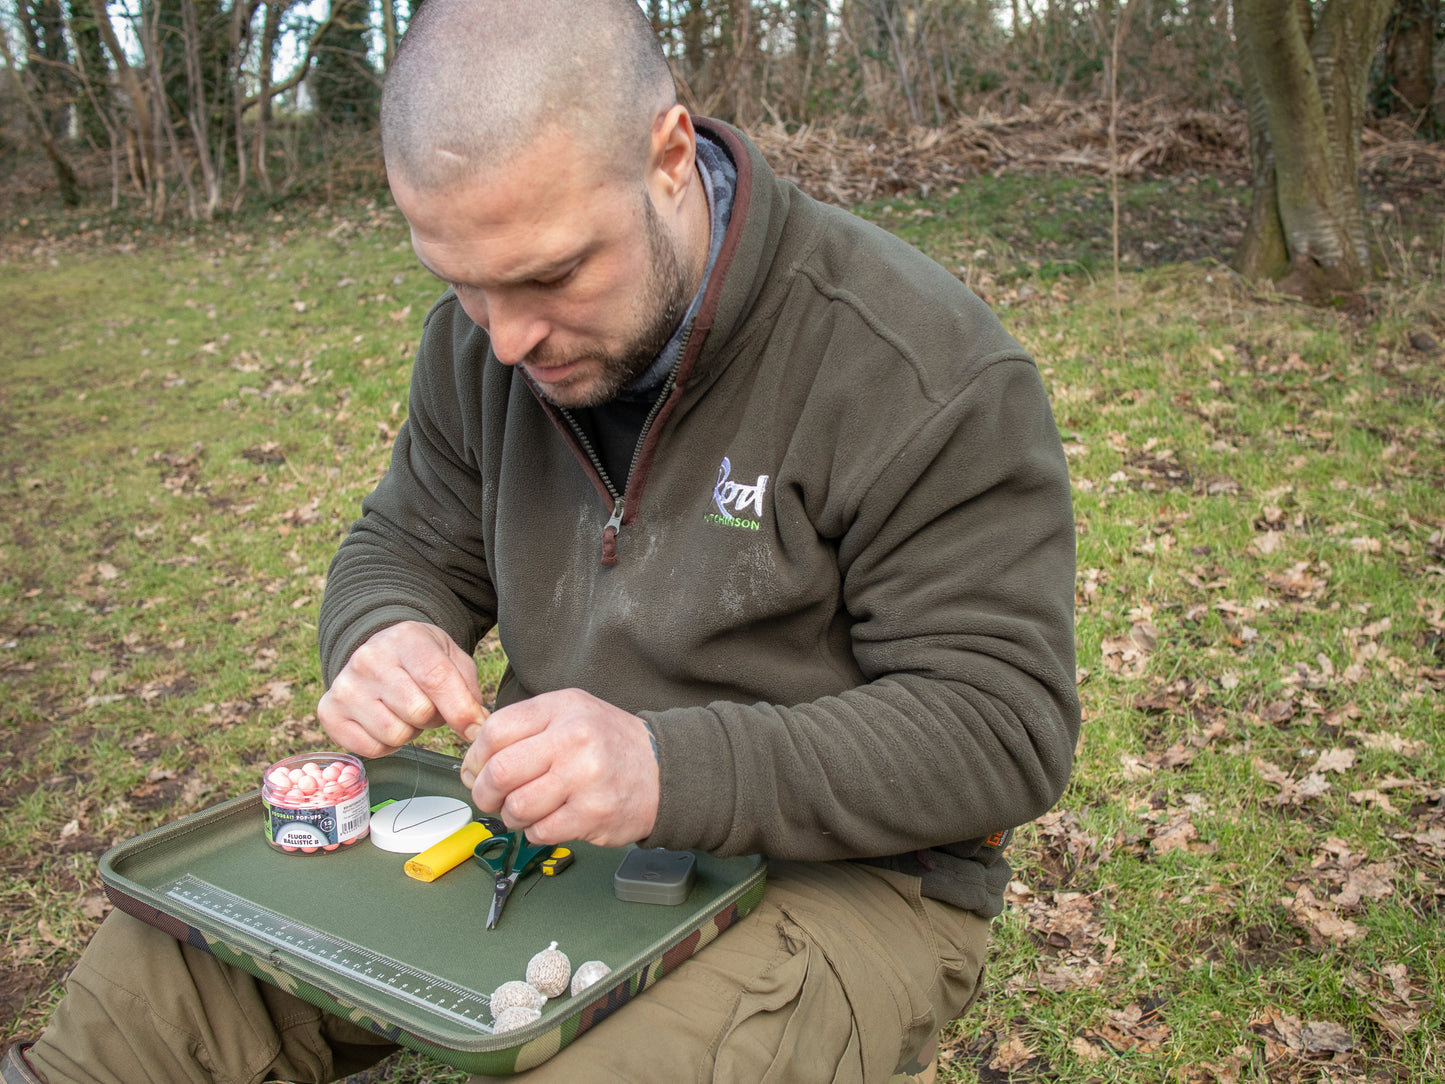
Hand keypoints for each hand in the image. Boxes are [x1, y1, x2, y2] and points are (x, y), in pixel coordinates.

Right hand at [318, 621, 489, 756]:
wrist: (379, 653)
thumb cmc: (422, 660)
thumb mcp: (452, 660)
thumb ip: (469, 692)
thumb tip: (476, 729)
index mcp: (406, 638)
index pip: (436, 678)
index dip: (461, 710)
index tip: (474, 729)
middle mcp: (369, 658)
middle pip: (417, 712)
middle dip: (432, 718)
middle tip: (428, 707)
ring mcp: (345, 685)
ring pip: (394, 734)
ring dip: (409, 732)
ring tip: (405, 712)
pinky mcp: (329, 711)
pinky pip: (371, 749)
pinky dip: (386, 745)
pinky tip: (385, 721)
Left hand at [460, 688, 658, 847]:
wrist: (662, 768)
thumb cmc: (606, 743)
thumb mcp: (569, 714)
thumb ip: (523, 729)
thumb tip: (473, 764)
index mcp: (562, 709)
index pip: (496, 731)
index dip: (475, 757)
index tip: (477, 770)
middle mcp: (574, 739)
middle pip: (500, 772)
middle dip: (484, 792)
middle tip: (491, 798)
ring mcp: (585, 778)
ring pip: (517, 807)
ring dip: (511, 816)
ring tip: (525, 810)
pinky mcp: (593, 814)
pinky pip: (541, 831)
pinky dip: (536, 831)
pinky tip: (550, 819)